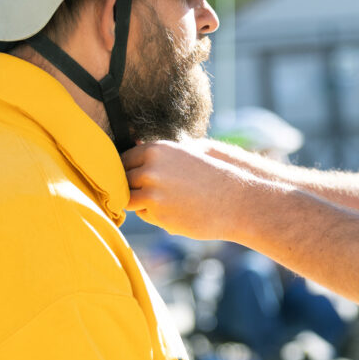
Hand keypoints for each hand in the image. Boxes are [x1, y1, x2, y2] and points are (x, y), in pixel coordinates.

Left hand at [123, 140, 258, 240]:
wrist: (236, 200)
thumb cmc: (212, 176)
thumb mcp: (187, 155)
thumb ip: (160, 153)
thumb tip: (135, 144)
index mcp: (156, 150)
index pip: (123, 159)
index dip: (128, 169)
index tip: (135, 176)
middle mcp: (150, 169)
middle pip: (121, 180)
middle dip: (132, 186)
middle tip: (149, 190)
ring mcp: (152, 193)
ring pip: (128, 199)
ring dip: (139, 201)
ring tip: (160, 200)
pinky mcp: (158, 215)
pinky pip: (143, 214)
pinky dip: (153, 214)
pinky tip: (175, 210)